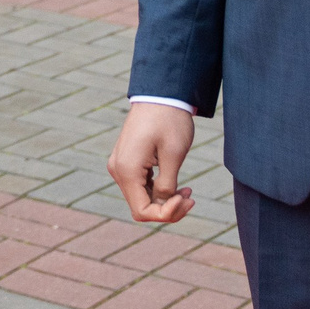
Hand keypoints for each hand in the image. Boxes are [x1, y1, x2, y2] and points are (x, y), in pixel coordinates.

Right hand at [107, 102, 197, 224]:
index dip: (166, 214)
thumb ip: (167, 185)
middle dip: (167, 209)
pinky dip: (158, 191)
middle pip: (141, 206)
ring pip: (141, 198)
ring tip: (187, 191)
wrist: (160, 94)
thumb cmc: (169, 120)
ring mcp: (120, 165)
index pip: (142, 211)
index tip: (186, 198)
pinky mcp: (127, 161)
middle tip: (190, 197)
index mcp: (127, 170)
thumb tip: (162, 205)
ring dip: (164, 201)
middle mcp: (118, 170)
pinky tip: (176, 185)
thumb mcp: (173, 154)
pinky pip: (140, 186)